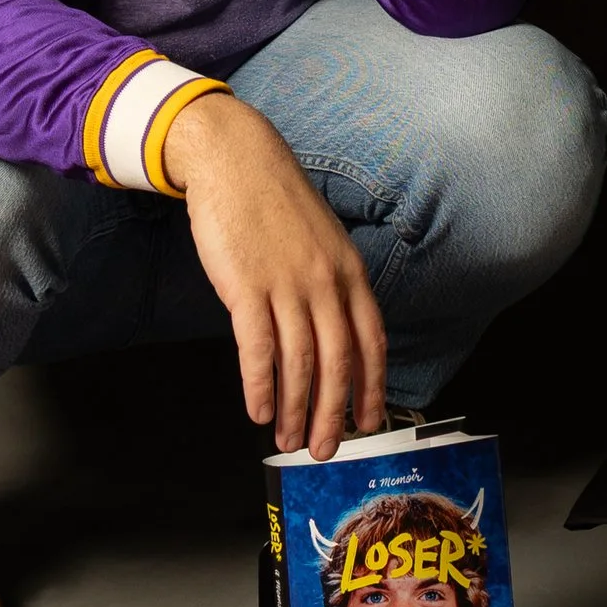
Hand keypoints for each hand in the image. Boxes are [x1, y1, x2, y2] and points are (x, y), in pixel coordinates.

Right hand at [162, 89, 387, 453]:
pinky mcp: (247, 286)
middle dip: (332, 413)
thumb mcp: (322, 239)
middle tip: (323, 448)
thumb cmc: (274, 201)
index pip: (370, 341)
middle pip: (337, 362)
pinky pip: (258, 348)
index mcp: (349, 271)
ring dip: (293, 409)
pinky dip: (259, 385)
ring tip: (286, 439)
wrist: (234, 158)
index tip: (368, 422)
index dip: (371, 387)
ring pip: (298, 363)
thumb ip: (331, 283)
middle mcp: (326, 282)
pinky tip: (257, 410)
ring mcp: (287, 284)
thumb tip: (332, 333)